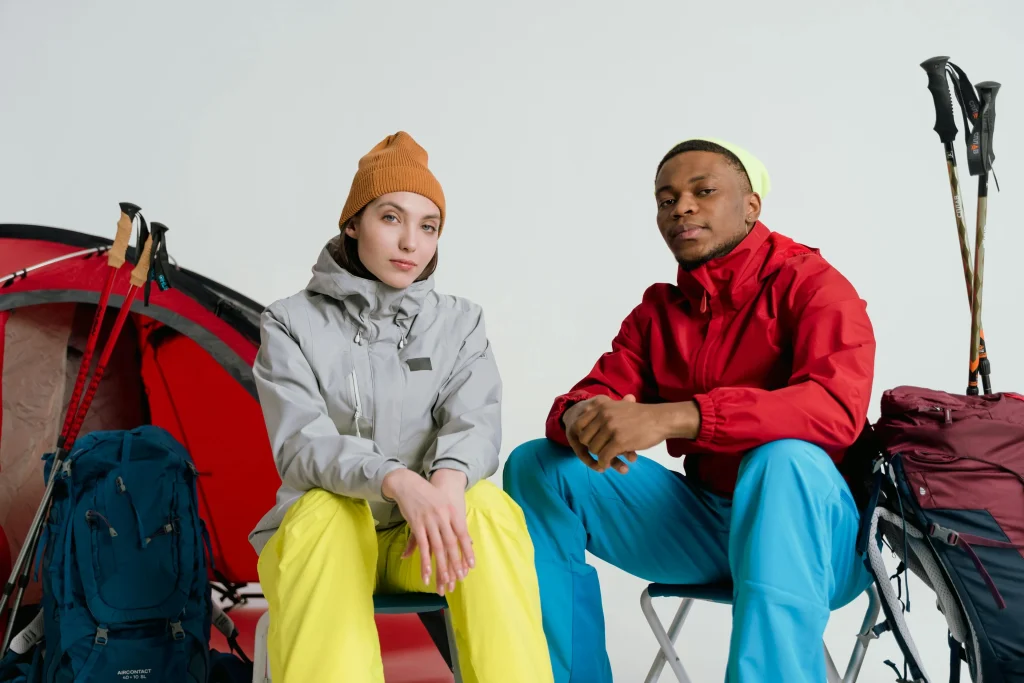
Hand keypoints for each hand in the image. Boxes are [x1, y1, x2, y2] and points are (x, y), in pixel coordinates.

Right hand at [428, 468, 474, 590]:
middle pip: (451, 544)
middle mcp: (443, 517)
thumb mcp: (445, 505)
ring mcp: (429, 521)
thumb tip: (467, 539)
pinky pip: (422, 546)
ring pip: (437, 548)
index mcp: (452, 512)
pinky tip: (427, 572)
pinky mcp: (416, 525)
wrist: (408, 483)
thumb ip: (454, 522)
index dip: (467, 551)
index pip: (463, 535)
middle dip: (456, 563)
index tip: (471, 566)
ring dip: (441, 567)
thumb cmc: (429, 495)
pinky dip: (425, 561)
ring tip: (444, 581)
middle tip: (459, 579)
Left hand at [568, 395, 672, 473]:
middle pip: (584, 438)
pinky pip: (604, 457)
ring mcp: (610, 428)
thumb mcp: (619, 406)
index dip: (583, 435)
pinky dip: (604, 463)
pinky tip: (608, 464)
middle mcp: (603, 416)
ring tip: (607, 457)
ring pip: (593, 449)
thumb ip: (604, 410)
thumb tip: (587, 411)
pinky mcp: (619, 442)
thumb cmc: (641, 415)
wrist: (660, 419)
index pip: (578, 424)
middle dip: (591, 446)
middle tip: (600, 450)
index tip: (592, 440)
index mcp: (601, 406)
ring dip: (599, 456)